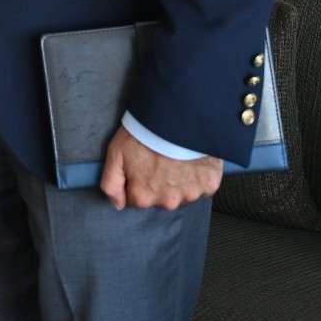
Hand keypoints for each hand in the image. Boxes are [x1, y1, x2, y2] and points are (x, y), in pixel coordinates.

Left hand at [100, 125, 223, 210]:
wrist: (177, 116)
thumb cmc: (145, 132)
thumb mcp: (116, 153)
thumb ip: (111, 183)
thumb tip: (117, 204)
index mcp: (143, 196)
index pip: (137, 199)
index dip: (138, 180)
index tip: (142, 164)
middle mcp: (167, 201)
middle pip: (161, 198)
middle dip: (159, 182)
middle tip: (159, 158)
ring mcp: (190, 194)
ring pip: (182, 193)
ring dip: (179, 180)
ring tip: (176, 157)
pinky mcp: (209, 184)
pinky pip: (203, 186)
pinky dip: (198, 176)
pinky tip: (192, 160)